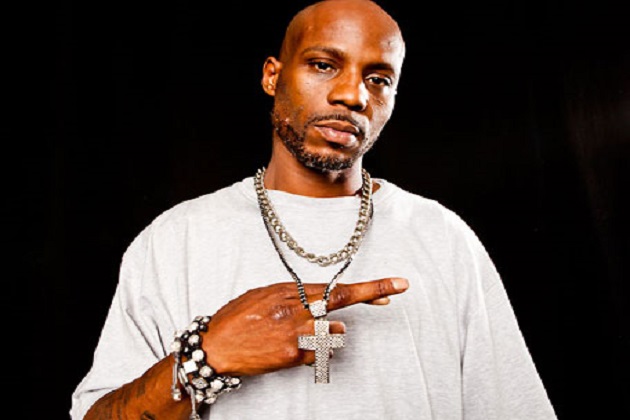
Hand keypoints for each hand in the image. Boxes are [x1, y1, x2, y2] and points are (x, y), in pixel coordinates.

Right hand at [202, 277, 408, 375]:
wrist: (214, 348)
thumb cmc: (237, 318)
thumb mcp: (263, 295)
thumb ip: (293, 295)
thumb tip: (322, 301)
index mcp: (287, 291)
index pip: (335, 287)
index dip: (367, 287)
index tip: (394, 284)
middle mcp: (295, 309)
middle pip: (342, 301)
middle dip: (372, 293)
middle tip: (396, 288)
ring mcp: (295, 333)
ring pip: (335, 332)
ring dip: (329, 334)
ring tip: (301, 334)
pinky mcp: (292, 356)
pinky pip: (319, 354)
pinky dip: (314, 352)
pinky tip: (291, 349)